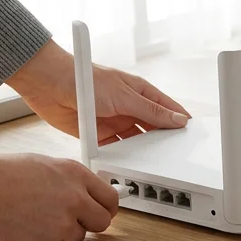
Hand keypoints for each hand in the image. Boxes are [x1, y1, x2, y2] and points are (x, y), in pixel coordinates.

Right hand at [0, 153, 119, 240]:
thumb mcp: (40, 165)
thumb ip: (66, 181)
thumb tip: (80, 193)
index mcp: (75, 174)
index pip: (110, 199)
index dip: (105, 209)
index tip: (100, 213)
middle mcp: (74, 199)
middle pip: (102, 223)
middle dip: (88, 225)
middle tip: (68, 223)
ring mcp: (62, 225)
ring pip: (76, 239)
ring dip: (60, 235)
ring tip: (30, 220)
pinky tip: (20, 230)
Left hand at [7, 41, 190, 143]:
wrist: (49, 85)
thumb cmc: (85, 79)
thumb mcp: (125, 96)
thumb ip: (152, 111)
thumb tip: (178, 119)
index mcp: (139, 93)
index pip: (167, 109)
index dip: (179, 121)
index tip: (191, 135)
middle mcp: (128, 108)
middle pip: (153, 128)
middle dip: (162, 139)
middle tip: (174, 153)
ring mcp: (114, 122)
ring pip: (135, 141)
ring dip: (141, 149)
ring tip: (151, 160)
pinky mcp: (98, 135)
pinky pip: (115, 149)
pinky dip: (121, 155)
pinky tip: (128, 161)